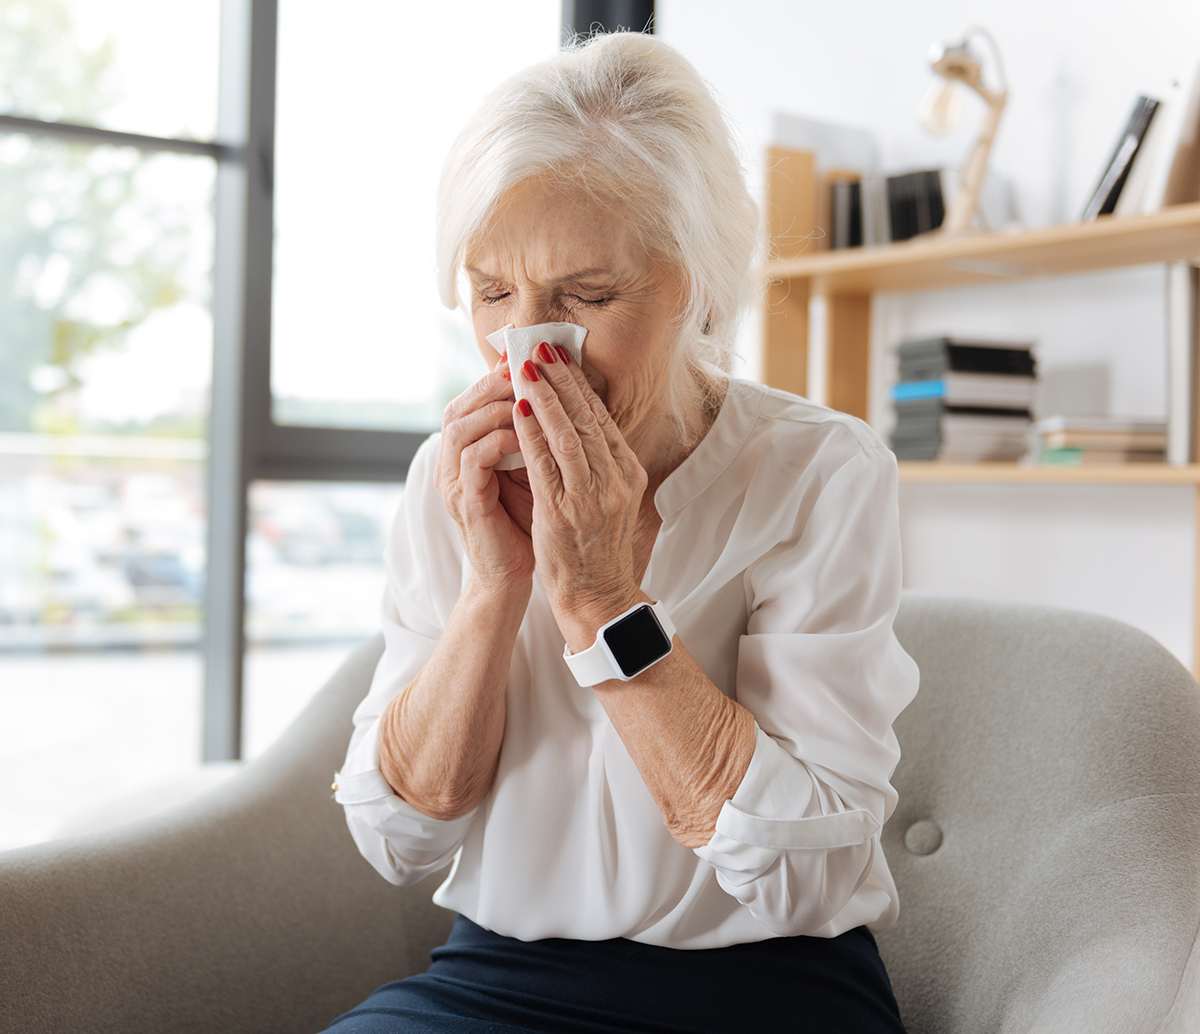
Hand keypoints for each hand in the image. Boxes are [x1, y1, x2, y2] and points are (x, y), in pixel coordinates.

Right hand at [437, 356, 534, 589]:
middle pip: (460, 406)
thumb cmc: (525, 521)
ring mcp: (453, 482)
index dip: (495, 378)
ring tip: (528, 399)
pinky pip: (473, 459)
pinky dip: (499, 441)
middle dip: (493, 385)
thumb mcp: (530, 469)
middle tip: (526, 371)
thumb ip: (530, 436)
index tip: (528, 360)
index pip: (471, 401)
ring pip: (462, 427)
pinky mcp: (465, 501)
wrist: (513, 574)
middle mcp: (450, 463)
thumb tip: (555, 393)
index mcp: (464, 452)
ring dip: (496, 409)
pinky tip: (527, 437)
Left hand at [512, 343, 647, 639]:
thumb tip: (580, 424)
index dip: (579, 385)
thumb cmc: (596, 549)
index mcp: (627, 474)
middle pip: (586, 418)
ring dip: (544, 397)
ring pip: (567, 434)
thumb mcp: (609, 500)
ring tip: (525, 369)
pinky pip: (545, 464)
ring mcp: (591, 498)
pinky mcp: (564, 513)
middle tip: (540, 349)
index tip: (560, 358)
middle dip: (561, 380)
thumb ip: (599, 465)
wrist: (598, 598)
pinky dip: (532, 434)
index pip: (601, 418)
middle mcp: (615, 481)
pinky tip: (519, 410)